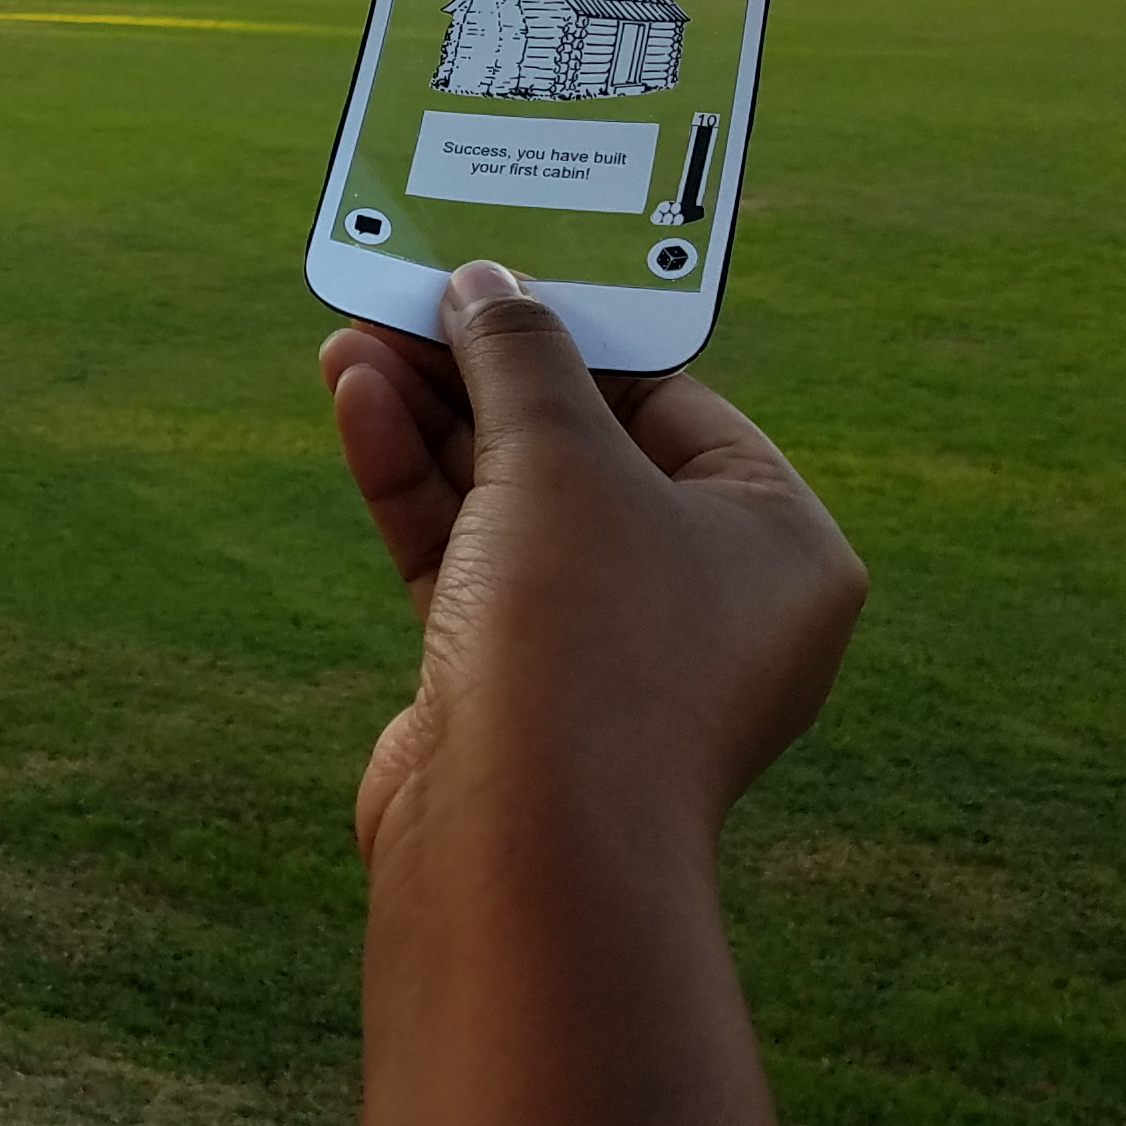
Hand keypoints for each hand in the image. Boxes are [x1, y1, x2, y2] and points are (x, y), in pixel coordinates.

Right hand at [319, 261, 864, 874]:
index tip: (494, 274)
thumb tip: (489, 284)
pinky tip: (354, 403)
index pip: (674, 401)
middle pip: (580, 448)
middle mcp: (703, 600)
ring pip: (506, 503)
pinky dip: (412, 484)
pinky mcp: (511, 686)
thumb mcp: (560, 458)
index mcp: (777, 546)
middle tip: (403, 300)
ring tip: (349, 340)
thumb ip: (520, 355)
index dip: (577, 330)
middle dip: (480, 372)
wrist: (523, 851)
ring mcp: (603, 651)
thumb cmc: (587, 638)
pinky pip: (462, 559)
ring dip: (428, 417)